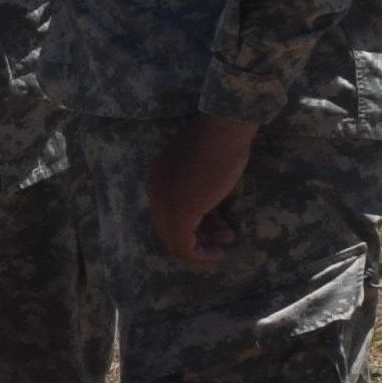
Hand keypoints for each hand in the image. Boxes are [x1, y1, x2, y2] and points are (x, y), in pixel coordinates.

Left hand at [143, 114, 258, 268]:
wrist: (224, 128)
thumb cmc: (221, 141)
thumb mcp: (202, 169)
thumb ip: (197, 188)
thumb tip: (207, 211)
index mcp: (157, 178)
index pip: (167, 212)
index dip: (193, 223)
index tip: (218, 223)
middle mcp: (155, 191)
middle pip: (169, 227)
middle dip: (198, 235)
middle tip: (223, 235)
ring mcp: (165, 202)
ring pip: (174, 239)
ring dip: (202, 245)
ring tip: (226, 239)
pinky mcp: (179, 212)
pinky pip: (183, 245)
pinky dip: (200, 254)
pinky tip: (218, 253)